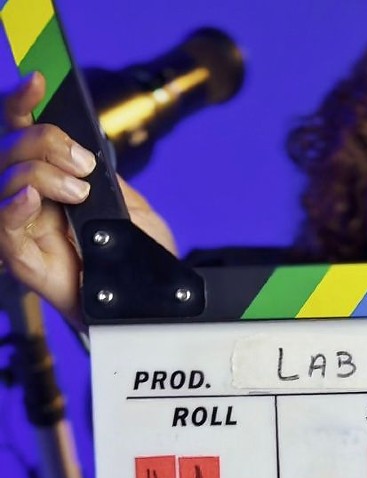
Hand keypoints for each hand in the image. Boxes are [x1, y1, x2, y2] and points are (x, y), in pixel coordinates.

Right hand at [0, 72, 175, 329]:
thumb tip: (85, 143)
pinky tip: (32, 198)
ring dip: (41, 174)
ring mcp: (22, 226)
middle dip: (46, 142)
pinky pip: (3, 226)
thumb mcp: (133, 207)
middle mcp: (30, 197)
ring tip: (78, 192)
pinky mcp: (20, 257)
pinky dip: (14, 206)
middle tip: (82, 165)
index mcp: (53, 179)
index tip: (39, 82)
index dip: (22, 102)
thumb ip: (106, 177)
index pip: (22, 131)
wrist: (148, 302)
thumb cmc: (135, 258)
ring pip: (5, 179)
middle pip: (10, 146)